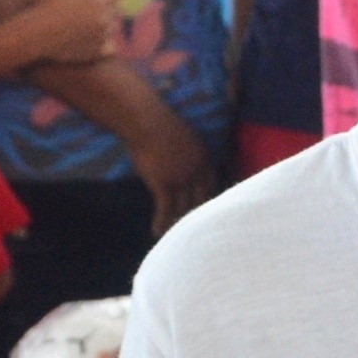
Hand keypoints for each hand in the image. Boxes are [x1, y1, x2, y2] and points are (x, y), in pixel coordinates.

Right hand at [18, 0, 125, 67]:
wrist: (36, 34)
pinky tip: (94, 38)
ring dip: (106, 22)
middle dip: (106, 4)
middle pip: (115, 8)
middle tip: (87, 5)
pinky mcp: (96, 52)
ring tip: (87, 20)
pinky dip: (107, 42)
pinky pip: (111, 47)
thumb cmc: (48, 4)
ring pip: (113, 26)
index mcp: (99, 0)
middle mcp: (104, 19)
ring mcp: (101, 37)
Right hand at [125, 114, 219, 230]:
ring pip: (184, 208)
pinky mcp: (164, 184)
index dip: (209, 200)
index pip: (211, 184)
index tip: (206, 213)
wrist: (145, 119)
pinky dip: (161, 222)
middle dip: (199, 218)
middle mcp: (197, 171)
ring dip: (179, 224)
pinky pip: (165, 209)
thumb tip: (182, 158)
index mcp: (204, 157)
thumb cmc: (158, 122)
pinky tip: (156, 232)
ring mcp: (182, 179)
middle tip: (195, 233)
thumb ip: (187, 150)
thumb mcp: (181, 135)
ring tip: (176, 238)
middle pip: (201, 200)